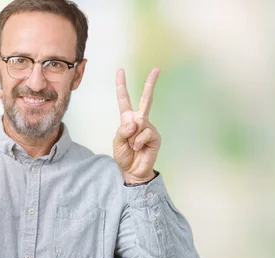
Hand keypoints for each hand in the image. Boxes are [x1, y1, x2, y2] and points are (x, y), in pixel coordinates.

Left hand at [113, 67, 161, 183]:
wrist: (133, 171)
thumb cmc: (124, 156)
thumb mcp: (117, 142)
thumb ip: (123, 130)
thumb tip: (135, 122)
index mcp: (127, 119)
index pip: (124, 99)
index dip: (121, 85)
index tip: (120, 70)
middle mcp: (140, 120)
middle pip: (146, 99)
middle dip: (151, 83)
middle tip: (157, 69)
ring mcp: (149, 127)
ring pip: (139, 123)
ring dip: (132, 137)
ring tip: (133, 147)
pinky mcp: (155, 136)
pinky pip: (145, 133)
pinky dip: (138, 142)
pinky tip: (139, 148)